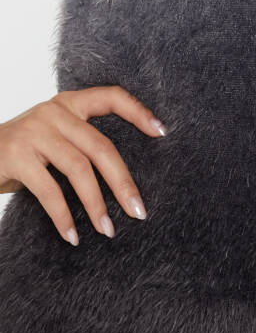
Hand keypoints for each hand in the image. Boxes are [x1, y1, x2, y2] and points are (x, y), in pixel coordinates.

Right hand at [0, 85, 167, 245]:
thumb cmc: (22, 151)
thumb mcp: (53, 136)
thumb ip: (82, 143)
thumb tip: (125, 178)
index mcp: (69, 103)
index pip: (111, 97)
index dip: (138, 112)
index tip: (162, 132)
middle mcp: (54, 111)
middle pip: (101, 146)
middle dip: (123, 182)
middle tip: (139, 211)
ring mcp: (35, 131)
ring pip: (79, 169)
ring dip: (96, 205)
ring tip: (107, 230)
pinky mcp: (17, 154)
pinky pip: (50, 191)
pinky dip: (64, 217)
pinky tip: (73, 236)